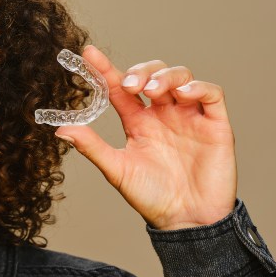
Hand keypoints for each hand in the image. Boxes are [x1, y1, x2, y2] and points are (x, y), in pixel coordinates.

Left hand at [55, 45, 236, 229]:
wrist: (187, 222)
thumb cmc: (152, 197)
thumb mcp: (117, 170)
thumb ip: (92, 147)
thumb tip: (60, 130)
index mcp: (138, 122)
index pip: (120, 87)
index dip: (106, 69)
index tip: (88, 54)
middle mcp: (163, 114)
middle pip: (152, 74)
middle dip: (140, 72)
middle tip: (130, 86)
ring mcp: (189, 116)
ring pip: (181, 77)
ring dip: (165, 76)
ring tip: (153, 90)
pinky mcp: (215, 124)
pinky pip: (212, 94)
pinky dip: (198, 87)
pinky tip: (183, 94)